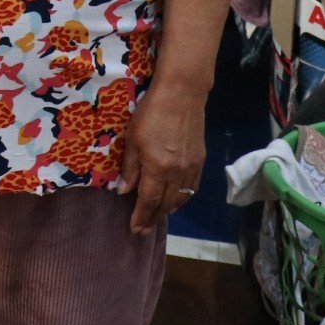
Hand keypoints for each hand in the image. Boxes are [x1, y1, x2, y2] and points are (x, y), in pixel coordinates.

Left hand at [119, 83, 205, 233]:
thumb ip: (130, 168)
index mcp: (158, 168)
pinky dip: (182, 199)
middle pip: (166, 204)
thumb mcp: (132, 139)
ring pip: (181, 199)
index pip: (149, 200)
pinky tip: (175, 199)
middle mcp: (177, 173)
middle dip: (154, 218)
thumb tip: (124, 191)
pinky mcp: (200, 161)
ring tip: (156, 216)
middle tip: (144, 229)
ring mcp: (191, 168)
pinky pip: (192, 188)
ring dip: (168, 210)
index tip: (135, 229)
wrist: (182, 95)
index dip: (141, 217)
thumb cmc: (150, 113)